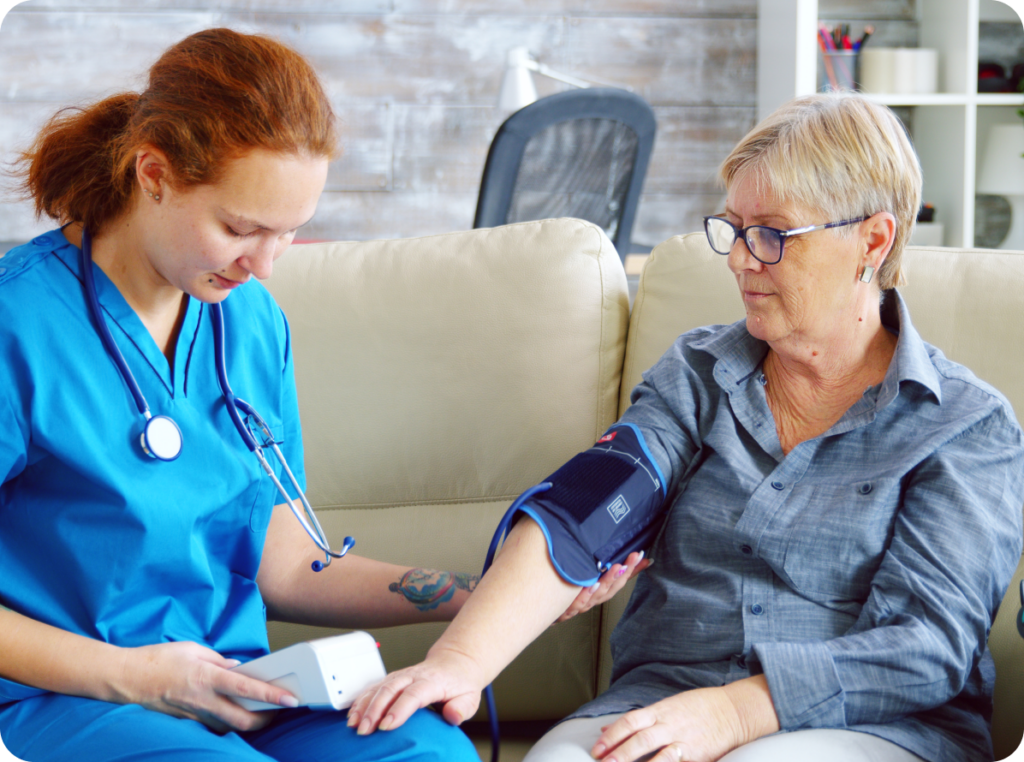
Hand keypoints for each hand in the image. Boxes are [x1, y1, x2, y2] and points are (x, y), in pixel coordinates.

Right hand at [114, 641, 298, 732]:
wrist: (126, 678)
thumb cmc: (158, 659)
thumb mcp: (193, 649)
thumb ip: (219, 659)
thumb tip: (238, 668)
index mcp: (207, 676)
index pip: (246, 689)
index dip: (271, 696)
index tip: (290, 699)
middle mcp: (202, 699)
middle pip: (243, 719)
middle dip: (267, 719)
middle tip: (280, 709)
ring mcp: (194, 714)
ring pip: (230, 726)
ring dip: (248, 722)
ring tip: (263, 711)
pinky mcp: (186, 721)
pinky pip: (213, 725)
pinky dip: (228, 721)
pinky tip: (234, 712)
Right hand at [346, 647, 484, 734]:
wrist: (454, 663)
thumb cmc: (460, 683)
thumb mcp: (470, 697)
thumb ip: (462, 708)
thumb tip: (452, 716)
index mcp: (432, 681)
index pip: (413, 694)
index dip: (398, 710)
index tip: (386, 726)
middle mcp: (413, 676)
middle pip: (390, 690)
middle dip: (375, 710)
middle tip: (365, 730)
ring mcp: (400, 676)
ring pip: (378, 687)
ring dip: (364, 705)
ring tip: (354, 724)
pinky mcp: (392, 679)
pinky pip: (373, 687)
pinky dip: (360, 700)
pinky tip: (352, 715)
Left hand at [556, 551, 649, 622]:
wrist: (539, 607)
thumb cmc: (561, 589)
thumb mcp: (580, 575)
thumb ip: (595, 563)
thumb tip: (607, 545)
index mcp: (598, 590)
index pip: (620, 579)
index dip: (633, 570)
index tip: (644, 557)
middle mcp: (593, 598)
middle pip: (613, 586)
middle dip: (625, 571)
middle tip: (633, 557)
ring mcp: (581, 604)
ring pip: (599, 594)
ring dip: (609, 580)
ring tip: (618, 567)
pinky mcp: (567, 608)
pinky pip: (578, 602)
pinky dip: (586, 594)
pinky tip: (593, 584)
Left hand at [591, 687, 744, 761]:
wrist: (733, 710)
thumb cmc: (697, 707)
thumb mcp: (665, 706)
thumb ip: (637, 720)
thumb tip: (606, 728)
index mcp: (660, 710)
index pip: (630, 721)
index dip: (612, 735)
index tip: (596, 748)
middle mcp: (670, 725)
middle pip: (641, 738)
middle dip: (620, 752)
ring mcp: (685, 741)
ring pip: (659, 755)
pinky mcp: (699, 756)